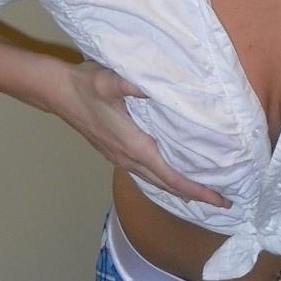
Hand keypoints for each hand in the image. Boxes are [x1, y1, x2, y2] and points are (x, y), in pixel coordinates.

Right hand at [56, 61, 228, 205]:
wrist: (57, 91)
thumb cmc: (86, 85)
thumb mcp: (111, 79)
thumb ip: (135, 85)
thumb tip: (162, 88)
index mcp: (134, 146)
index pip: (171, 176)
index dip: (197, 190)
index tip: (219, 199)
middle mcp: (129, 158)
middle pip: (167, 185)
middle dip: (195, 195)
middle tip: (223, 201)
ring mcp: (120, 159)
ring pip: (156, 182)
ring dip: (180, 190)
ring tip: (202, 194)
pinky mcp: (116, 154)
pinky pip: (146, 174)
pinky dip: (165, 180)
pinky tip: (171, 177)